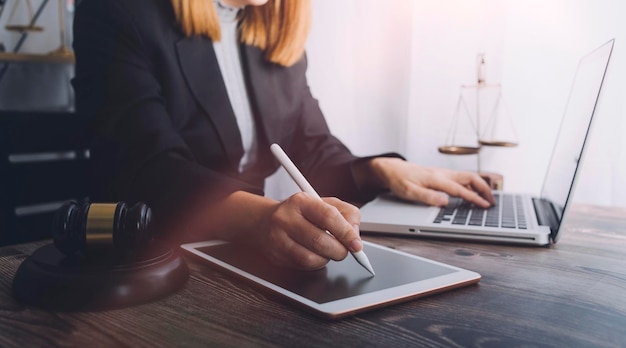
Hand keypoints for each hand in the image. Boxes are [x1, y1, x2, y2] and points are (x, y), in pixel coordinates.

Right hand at [259, 192, 361, 269]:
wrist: (267, 222)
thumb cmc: (302, 214)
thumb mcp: (326, 204)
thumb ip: (347, 215)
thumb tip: (355, 235)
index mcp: (301, 201)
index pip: (328, 217)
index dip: (346, 233)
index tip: (357, 245)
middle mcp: (286, 218)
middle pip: (320, 241)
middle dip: (339, 251)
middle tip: (344, 250)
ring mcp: (278, 238)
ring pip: (312, 258)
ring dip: (327, 258)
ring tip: (327, 250)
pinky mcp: (276, 255)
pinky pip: (304, 266)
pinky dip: (316, 263)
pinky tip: (314, 254)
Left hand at [369, 157, 494, 207]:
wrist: (392, 169)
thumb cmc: (399, 180)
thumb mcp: (409, 192)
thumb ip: (427, 197)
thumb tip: (444, 202)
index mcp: (436, 179)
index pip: (460, 189)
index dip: (474, 198)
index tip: (485, 205)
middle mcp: (443, 173)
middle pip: (471, 178)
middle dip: (484, 189)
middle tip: (492, 202)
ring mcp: (443, 173)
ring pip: (468, 176)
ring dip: (480, 186)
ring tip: (487, 198)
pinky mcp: (442, 174)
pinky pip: (462, 177)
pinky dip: (472, 184)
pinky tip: (474, 191)